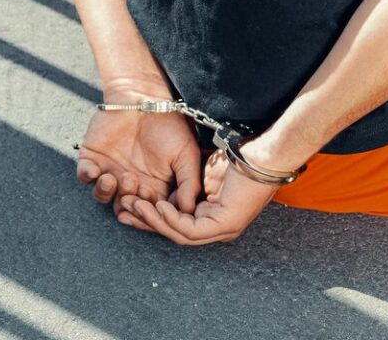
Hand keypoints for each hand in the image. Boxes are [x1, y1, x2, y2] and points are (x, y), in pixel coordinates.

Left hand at [76, 81, 201, 223]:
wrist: (148, 96)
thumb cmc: (171, 124)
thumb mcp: (187, 155)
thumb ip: (189, 182)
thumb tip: (188, 210)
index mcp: (155, 186)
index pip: (149, 211)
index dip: (150, 215)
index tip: (153, 210)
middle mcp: (132, 182)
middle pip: (125, 208)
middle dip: (129, 205)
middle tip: (135, 193)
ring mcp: (111, 171)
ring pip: (102, 196)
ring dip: (108, 194)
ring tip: (119, 178)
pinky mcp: (92, 159)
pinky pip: (84, 176)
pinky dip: (88, 178)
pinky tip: (99, 172)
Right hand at [124, 145, 278, 245]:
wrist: (264, 154)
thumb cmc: (238, 159)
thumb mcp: (203, 172)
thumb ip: (186, 185)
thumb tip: (164, 187)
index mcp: (213, 219)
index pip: (176, 225)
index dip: (152, 217)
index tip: (131, 203)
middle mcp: (217, 229)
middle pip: (173, 233)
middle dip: (146, 221)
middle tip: (123, 210)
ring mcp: (223, 230)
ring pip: (179, 234)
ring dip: (154, 220)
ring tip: (134, 205)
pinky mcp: (225, 225)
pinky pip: (190, 229)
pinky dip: (171, 219)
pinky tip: (158, 205)